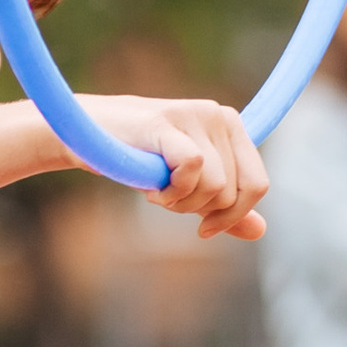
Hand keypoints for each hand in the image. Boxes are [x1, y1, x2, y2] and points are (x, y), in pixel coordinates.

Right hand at [80, 95, 269, 239]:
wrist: (87, 136)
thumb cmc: (141, 159)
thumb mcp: (189, 187)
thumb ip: (224, 207)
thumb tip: (260, 231)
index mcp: (231, 127)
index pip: (257, 184)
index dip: (234, 215)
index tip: (205, 229)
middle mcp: (219, 115)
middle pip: (233, 192)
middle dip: (199, 209)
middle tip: (168, 200)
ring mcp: (195, 115)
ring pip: (215, 185)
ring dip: (181, 202)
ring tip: (158, 191)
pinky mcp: (167, 121)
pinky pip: (193, 167)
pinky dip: (173, 189)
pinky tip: (151, 187)